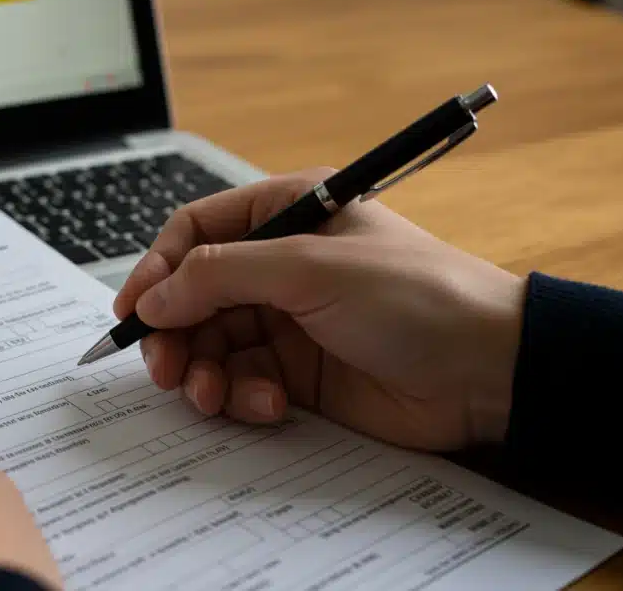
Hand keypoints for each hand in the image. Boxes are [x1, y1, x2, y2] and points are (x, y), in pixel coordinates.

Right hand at [114, 168, 526, 451]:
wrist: (489, 370)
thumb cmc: (413, 295)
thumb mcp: (310, 269)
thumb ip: (221, 276)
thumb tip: (152, 298)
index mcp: (286, 215)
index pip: (196, 232)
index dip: (158, 269)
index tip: (133, 312)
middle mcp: (281, 266)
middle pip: (194, 296)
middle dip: (175, 334)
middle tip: (167, 369)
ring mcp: (289, 322)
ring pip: (213, 346)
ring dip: (204, 374)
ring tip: (213, 397)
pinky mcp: (301, 374)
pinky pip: (244, 383)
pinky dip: (243, 398)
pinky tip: (268, 406)